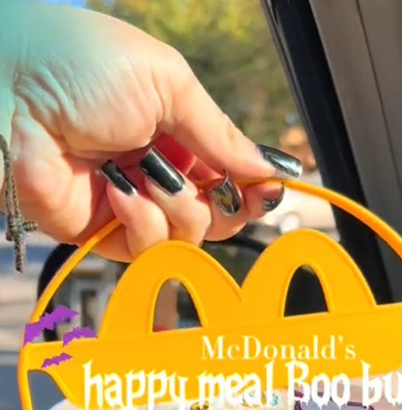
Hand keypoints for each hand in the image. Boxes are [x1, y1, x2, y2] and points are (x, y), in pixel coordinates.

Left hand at [1, 2, 302, 261]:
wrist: (5, 85)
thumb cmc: (76, 63)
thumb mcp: (167, 83)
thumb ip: (219, 132)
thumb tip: (266, 168)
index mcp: (171, 128)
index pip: (228, 172)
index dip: (252, 185)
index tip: (270, 189)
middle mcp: (151, 167)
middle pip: (216, 213)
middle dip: (229, 207)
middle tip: (226, 193)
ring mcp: (124, 201)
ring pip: (187, 236)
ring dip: (179, 209)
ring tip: (148, 176)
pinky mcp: (94, 229)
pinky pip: (145, 249)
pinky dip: (143, 224)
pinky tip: (120, 193)